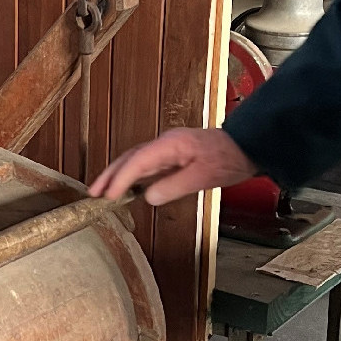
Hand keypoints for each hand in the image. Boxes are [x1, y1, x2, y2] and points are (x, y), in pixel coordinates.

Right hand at [89, 127, 258, 205]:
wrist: (247, 147)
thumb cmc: (229, 159)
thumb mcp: (204, 176)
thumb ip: (173, 186)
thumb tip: (147, 197)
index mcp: (170, 144)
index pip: (137, 161)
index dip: (120, 179)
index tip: (107, 195)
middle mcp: (165, 143)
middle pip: (130, 158)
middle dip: (110, 175)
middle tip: (93, 193)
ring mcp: (168, 148)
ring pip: (135, 160)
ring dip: (118, 175)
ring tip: (103, 192)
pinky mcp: (172, 155)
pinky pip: (146, 164)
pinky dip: (132, 176)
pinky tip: (127, 188)